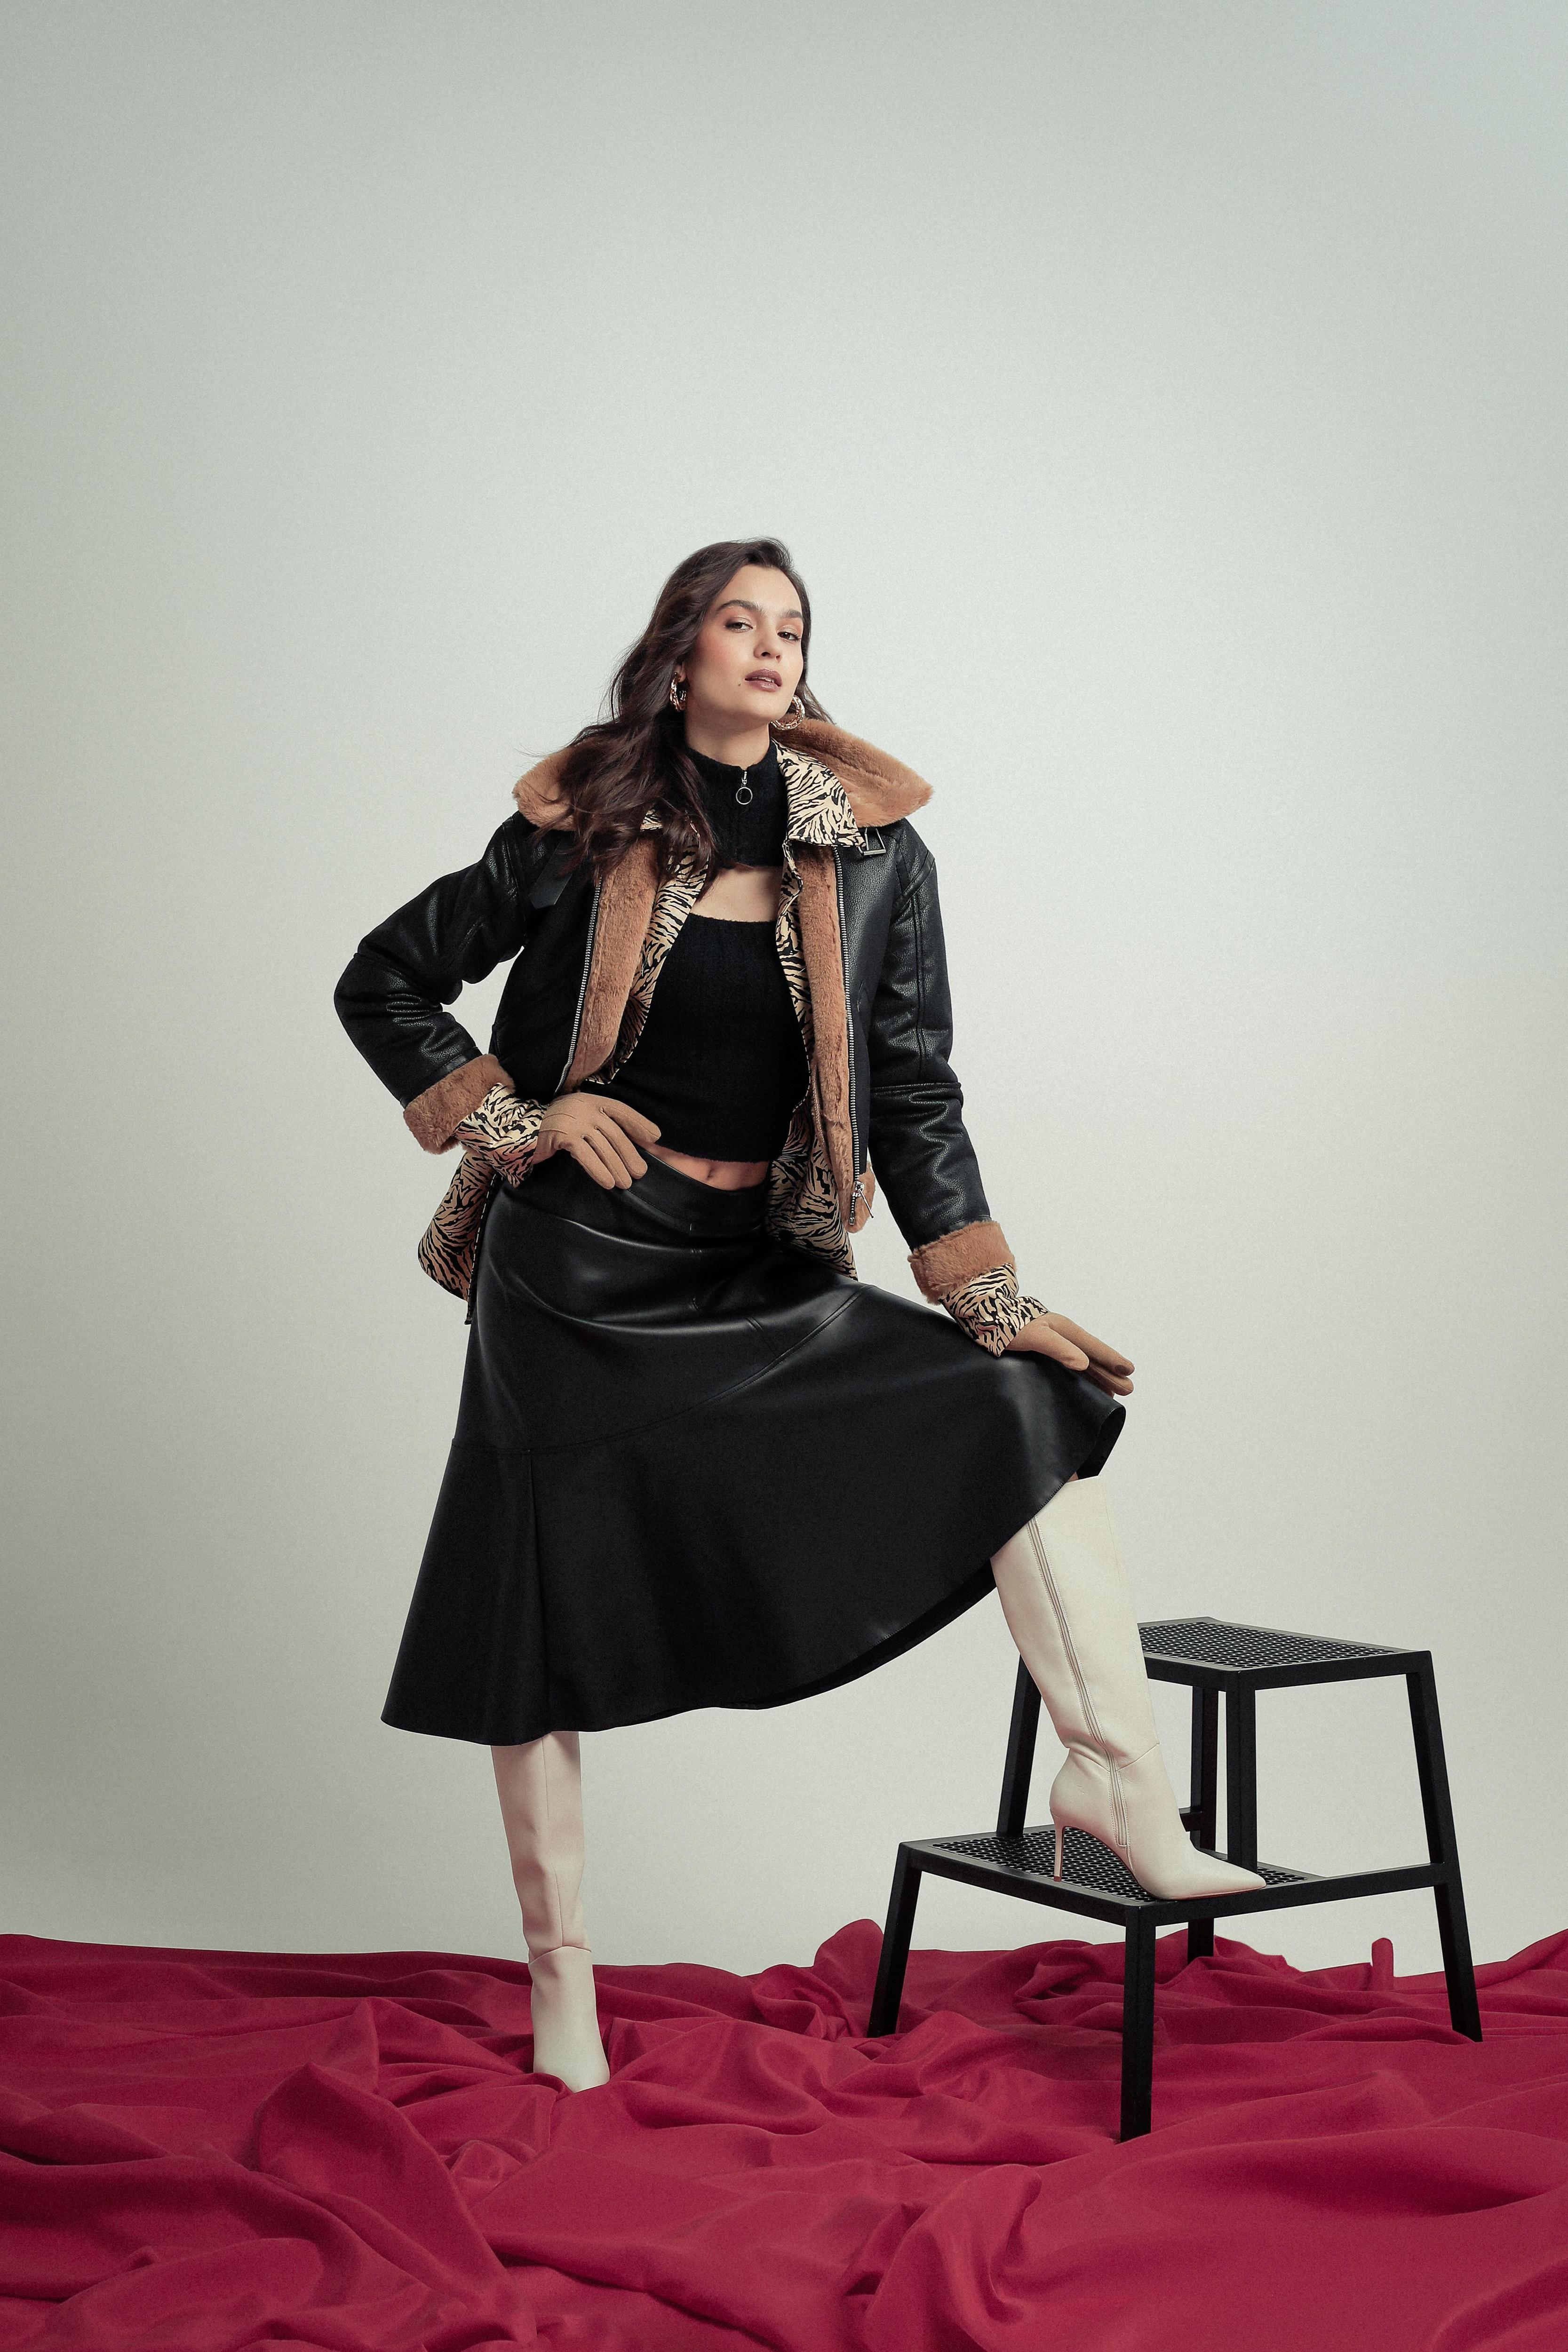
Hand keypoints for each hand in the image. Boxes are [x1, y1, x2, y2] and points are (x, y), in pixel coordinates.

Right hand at [534, 1091, 660, 1188]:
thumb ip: (601, 1128)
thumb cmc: (553, 1130)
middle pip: (614, 1132)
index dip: (639, 1123)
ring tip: (626, 1183)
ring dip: (617, 1166)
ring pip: (602, 1145)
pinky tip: (607, 1182)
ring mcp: (572, 1119)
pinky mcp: (561, 1134)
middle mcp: (582, 1106)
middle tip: (640, 1173)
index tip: (655, 1137)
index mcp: (589, 1100)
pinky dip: (598, 1169)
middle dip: (629, 1154)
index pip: (620, 1110)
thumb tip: (633, 1145)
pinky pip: (585, 1154)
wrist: (516, 1130)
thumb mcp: (580, 1123)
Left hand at [1005, 1312, 1133, 1398]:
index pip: (1094, 1347)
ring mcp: (1052, 1342)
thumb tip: (1084, 1364)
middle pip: (1092, 1357)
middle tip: (1128, 1390)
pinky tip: (1084, 1385)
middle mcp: (1062, 1335)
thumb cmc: (1006, 1325)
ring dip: (1098, 1377)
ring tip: (1114, 1393)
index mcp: (1064, 1328)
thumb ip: (1058, 1348)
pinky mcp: (1041, 1351)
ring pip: (1082, 1363)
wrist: (982, 1315)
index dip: (1111, 1359)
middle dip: (1110, 1373)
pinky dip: (1081, 1377)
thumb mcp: (1034, 1336)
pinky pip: (1068, 1366)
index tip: (1129, 1371)